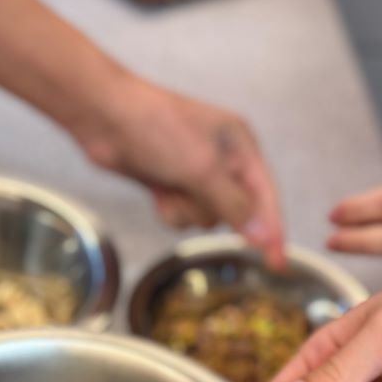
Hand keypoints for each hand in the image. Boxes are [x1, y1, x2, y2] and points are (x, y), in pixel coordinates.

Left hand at [76, 78, 285, 267]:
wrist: (104, 117)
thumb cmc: (156, 128)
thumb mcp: (202, 168)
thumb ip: (234, 204)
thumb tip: (262, 235)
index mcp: (241, 144)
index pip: (266, 196)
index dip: (273, 230)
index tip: (277, 264)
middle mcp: (224, 159)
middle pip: (234, 212)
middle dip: (209, 208)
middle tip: (187, 186)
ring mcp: (196, 173)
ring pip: (205, 217)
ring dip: (185, 209)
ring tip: (168, 184)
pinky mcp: (172, 183)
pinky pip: (182, 216)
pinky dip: (169, 209)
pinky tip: (157, 191)